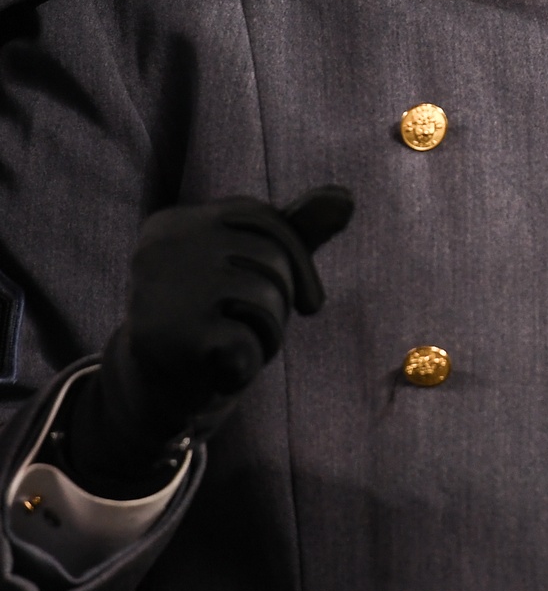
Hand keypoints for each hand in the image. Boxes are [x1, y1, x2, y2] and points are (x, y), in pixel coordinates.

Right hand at [60, 187, 352, 496]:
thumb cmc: (215, 317)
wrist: (159, 393)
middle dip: (280, 302)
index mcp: (174, 222)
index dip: (297, 259)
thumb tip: (345, 197)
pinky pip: (245, 344)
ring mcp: (159, 293)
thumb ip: (298, 230)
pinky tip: (220, 371)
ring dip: (267, 336)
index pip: (261, 217)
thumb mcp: (254, 267)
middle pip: (268, 257)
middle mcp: (159, 249)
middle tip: (248, 330)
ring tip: (234, 349)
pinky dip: (247, 365)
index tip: (311, 302)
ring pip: (264, 298)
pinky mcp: (168, 340)